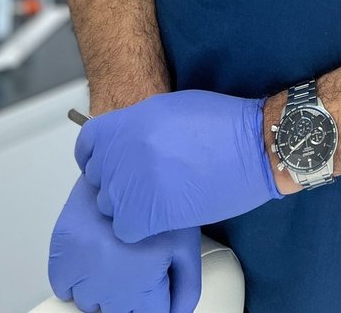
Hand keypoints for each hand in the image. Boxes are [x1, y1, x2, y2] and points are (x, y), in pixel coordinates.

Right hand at [49, 174, 200, 312]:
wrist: (136, 156)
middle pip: (112, 311)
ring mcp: (79, 263)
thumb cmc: (166, 199)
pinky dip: (76, 277)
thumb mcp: (188, 246)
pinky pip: (63, 285)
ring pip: (87, 300)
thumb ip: (185, 290)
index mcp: (139, 282)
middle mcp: (105, 279)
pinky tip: (97, 253)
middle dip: (127, 294)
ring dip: (102, 286)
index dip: (152, 301)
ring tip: (119, 253)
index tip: (153, 285)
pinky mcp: (61, 246)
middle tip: (138, 261)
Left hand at [76, 89, 281, 241]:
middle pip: (99, 177)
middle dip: (119, 180)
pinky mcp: (149, 214)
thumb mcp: (168, 109)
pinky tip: (162, 212)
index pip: (87, 144)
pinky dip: (140, 226)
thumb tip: (121, 145)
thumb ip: (137, 127)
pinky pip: (125, 229)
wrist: (253, 146)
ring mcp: (134, 183)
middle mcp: (124, 151)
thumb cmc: (221, 124)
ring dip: (130, 204)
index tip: (111, 162)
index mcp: (129, 121)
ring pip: (110, 206)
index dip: (99, 155)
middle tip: (148, 179)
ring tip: (160, 195)